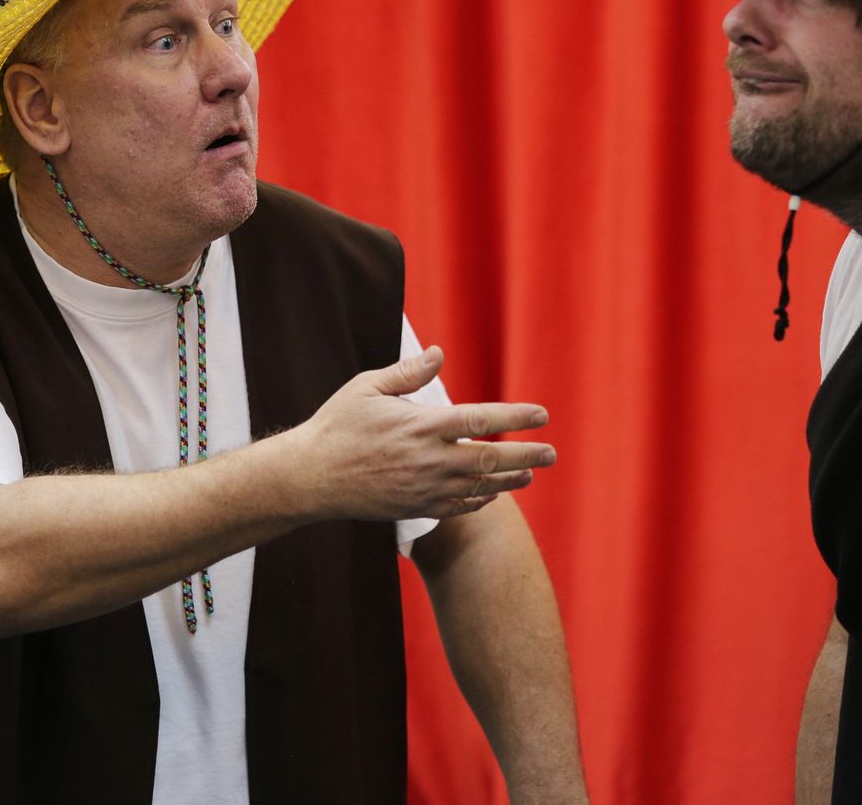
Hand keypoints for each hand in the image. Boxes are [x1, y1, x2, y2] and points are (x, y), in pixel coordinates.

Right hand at [281, 346, 553, 520]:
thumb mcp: (367, 388)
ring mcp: (423, 488)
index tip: (542, 414)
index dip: (516, 418)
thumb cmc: (337, 426)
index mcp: (421, 425)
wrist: (310, 478)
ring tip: (531, 473)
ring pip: (479, 488)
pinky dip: (480, 500)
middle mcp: (428, 460)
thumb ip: (407, 372)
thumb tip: (439, 353)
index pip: (481, 420)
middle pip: (490, 460)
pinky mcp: (414, 508)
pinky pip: (457, 507)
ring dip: (509, 480)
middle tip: (551, 453)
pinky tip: (492, 493)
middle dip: (526, 456)